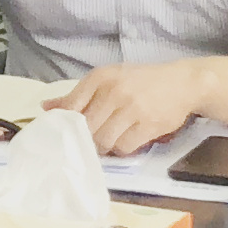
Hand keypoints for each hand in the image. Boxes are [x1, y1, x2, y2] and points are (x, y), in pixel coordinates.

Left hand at [49, 59, 206, 157]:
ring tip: (111, 139)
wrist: (182, 82)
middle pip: (87, 128)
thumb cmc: (140, 82)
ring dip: (105, 146)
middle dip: (88, 138)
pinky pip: (125, 147)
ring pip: (104, 141)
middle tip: (94, 139)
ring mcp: (132, 108)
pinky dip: (123, 149)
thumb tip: (46, 108)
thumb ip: (77, 95)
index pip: (71, 107)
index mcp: (100, 77)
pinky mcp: (149, 125)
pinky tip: (127, 140)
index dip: (67, 125)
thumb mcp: (108, 79)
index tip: (70, 132)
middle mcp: (114, 91)